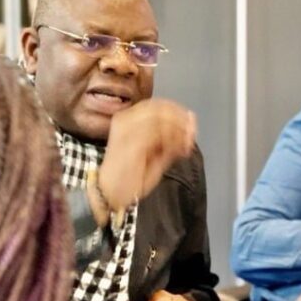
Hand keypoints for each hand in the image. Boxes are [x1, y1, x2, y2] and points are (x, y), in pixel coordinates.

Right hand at [96, 100, 195, 214]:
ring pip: (160, 118)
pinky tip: (179, 150)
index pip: (157, 105)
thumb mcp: (155, 156)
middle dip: (180, 120)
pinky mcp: (131, 141)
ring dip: (178, 130)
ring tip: (186, 146)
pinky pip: (157, 132)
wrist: (108, 194)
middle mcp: (125, 120)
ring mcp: (126, 129)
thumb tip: (190, 129)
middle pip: (160, 108)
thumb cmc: (129, 177)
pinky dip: (173, 140)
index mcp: (128, 120)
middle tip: (192, 134)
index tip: (192, 123)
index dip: (178, 112)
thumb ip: (170, 142)